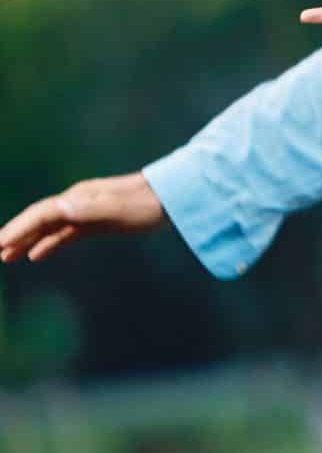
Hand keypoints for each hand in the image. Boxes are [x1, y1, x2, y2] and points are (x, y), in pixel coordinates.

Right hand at [0, 173, 165, 263]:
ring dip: (27, 241)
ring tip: (6, 256)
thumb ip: (91, 208)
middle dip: (16, 234)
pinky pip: (65, 234)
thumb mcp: (119, 208)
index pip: (41, 214)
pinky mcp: (97, 221)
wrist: (174, 196)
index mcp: (79, 198)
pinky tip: (37, 255)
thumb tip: (59, 206)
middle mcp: (78, 202)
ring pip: (49, 228)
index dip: (19, 228)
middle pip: (39, 219)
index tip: (0, 243)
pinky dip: (49, 243)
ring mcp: (87, 211)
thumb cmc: (148, 202)